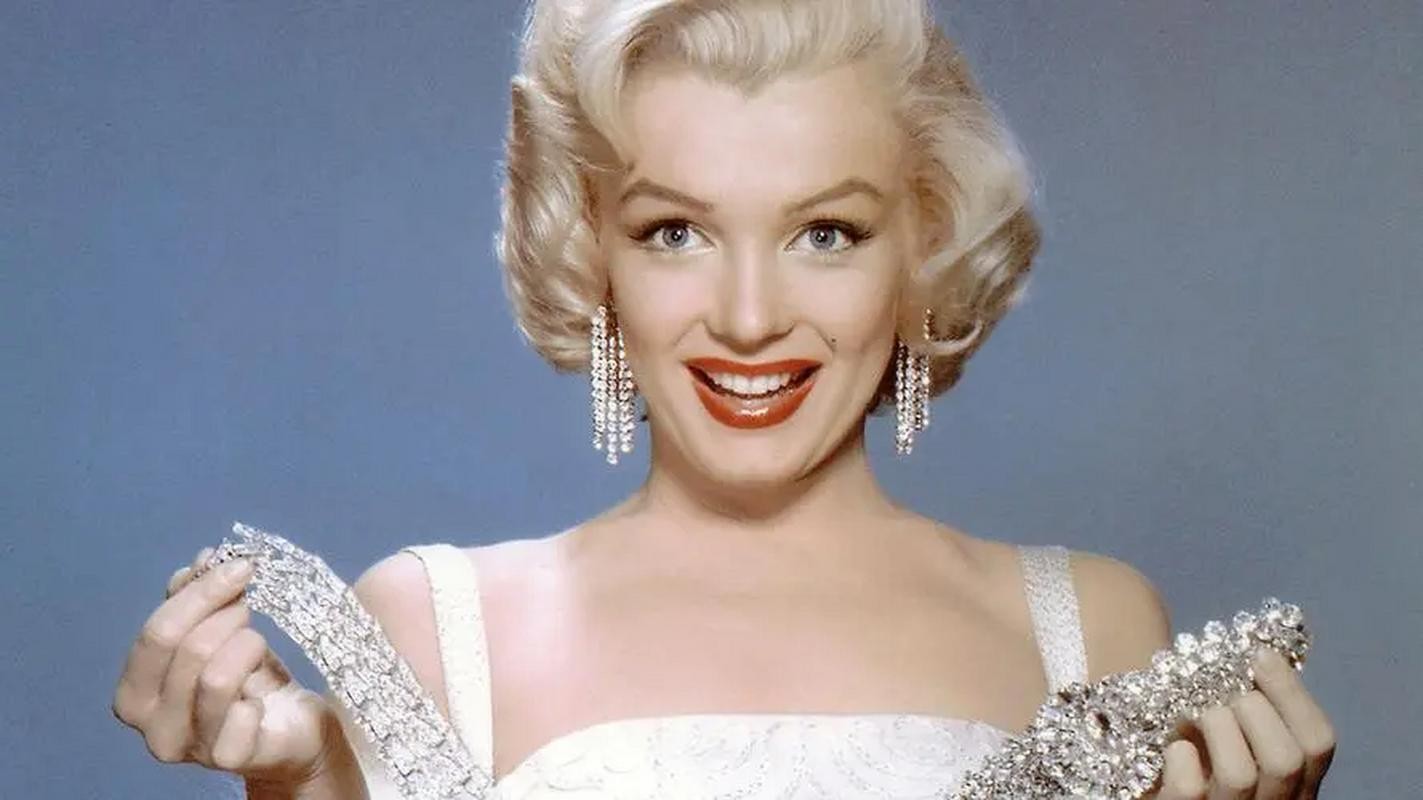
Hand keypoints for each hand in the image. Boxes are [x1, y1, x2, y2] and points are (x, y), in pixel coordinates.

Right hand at [112, 546, 339, 787]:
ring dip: (247, 645)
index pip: (157, 632)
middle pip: (185, 648)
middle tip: (250, 606)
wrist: (292, 727)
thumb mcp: (219, 629)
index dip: (200, 593)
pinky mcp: (228, 759)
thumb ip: (198, 596)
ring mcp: (188, 747)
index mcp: (135, 692)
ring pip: (215, 677)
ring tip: (257, 643)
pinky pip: (242, 713)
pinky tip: (263, 696)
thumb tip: (202, 560)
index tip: (240, 568)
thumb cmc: (247, 677)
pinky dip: (259, 691)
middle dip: (226, 614)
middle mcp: (151, 726)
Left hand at [1148, 648, 1336, 798]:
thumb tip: (1265, 652)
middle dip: (1252, 709)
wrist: (1148, 782)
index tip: (1261, 656)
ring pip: (1240, 773)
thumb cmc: (1194, 753)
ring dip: (1215, 726)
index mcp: (1295, 783)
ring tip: (1195, 715)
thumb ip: (1255, 706)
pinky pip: (1189, 789)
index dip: (1293, 694)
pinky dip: (1180, 756)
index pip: (1319, 742)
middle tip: (1223, 694)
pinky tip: (1174, 748)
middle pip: (1287, 759)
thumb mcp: (1234, 730)